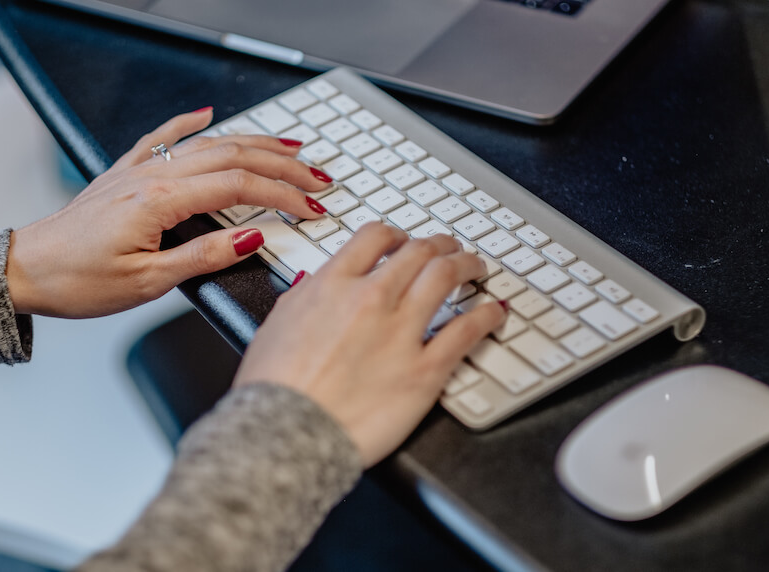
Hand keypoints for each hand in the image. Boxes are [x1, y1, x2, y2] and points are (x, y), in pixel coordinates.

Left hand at [6, 108, 332, 317]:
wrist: (26, 270)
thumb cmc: (79, 280)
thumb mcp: (148, 282)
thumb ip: (204, 256)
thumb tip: (252, 236)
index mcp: (161, 202)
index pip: (241, 187)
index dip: (284, 195)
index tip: (313, 207)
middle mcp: (152, 176)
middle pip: (233, 157)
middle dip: (283, 165)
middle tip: (318, 177)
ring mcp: (138, 171)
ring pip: (208, 144)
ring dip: (254, 144)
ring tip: (290, 147)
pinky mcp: (124, 174)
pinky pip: (162, 138)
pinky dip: (188, 123)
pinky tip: (207, 114)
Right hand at [233, 223, 506, 466]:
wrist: (284, 435)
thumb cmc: (273, 391)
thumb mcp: (274, 327)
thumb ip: (302, 299)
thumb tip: (314, 284)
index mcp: (332, 285)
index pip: (375, 237)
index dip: (396, 235)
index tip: (404, 241)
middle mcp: (370, 299)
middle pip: (418, 251)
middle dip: (438, 245)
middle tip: (448, 248)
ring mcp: (401, 333)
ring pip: (446, 277)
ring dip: (467, 265)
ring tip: (475, 267)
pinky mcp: (424, 371)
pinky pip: (466, 331)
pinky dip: (487, 315)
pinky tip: (495, 312)